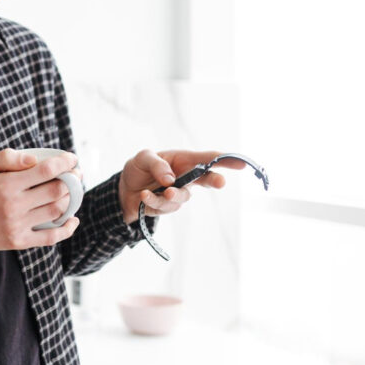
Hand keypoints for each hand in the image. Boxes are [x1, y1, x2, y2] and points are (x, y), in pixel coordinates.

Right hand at [0, 148, 82, 255]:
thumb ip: (5, 158)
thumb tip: (34, 159)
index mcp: (5, 185)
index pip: (45, 171)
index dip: (64, 162)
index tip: (71, 158)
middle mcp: (13, 206)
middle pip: (56, 191)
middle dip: (73, 180)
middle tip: (76, 174)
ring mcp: (17, 226)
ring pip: (57, 211)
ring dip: (71, 200)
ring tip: (72, 191)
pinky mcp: (19, 241)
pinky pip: (50, 237)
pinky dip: (67, 229)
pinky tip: (73, 219)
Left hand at [118, 149, 246, 224]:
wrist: (124, 190)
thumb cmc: (138, 168)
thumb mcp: (142, 158)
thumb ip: (157, 164)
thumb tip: (171, 180)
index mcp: (183, 160)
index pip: (207, 158)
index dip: (225, 160)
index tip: (241, 163)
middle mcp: (185, 177)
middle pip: (206, 180)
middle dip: (214, 180)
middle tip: (221, 182)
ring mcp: (179, 193)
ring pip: (181, 197)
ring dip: (171, 196)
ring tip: (160, 192)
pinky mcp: (169, 207)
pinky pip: (165, 207)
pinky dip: (152, 201)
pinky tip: (143, 196)